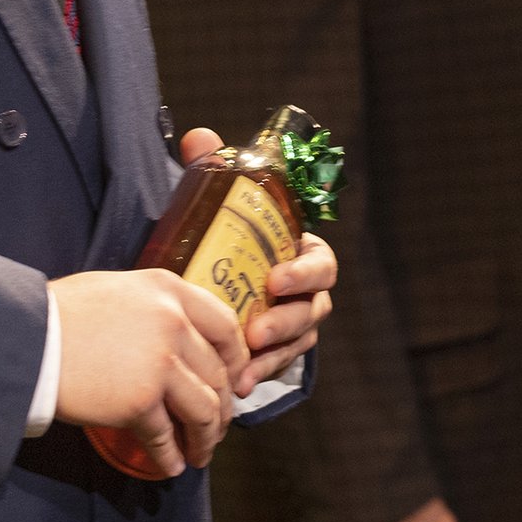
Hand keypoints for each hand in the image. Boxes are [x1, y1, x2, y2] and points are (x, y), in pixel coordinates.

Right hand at [49, 268, 239, 477]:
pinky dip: (172, 455)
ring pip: (203, 409)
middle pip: (217, 373)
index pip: (225, 326)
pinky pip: (167, 435)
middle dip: (222, 407)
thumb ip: (155, 307)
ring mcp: (160, 362)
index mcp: (170, 290)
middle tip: (217, 426)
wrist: (23, 337)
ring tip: (201, 453)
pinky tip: (172, 466)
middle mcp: (174, 322)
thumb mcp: (118, 290)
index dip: (236, 359)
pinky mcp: (140, 400)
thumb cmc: (61, 314)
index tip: (234, 381)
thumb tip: (178, 336)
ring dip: (206, 437)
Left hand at [178, 129, 337, 398]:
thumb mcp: (212, 203)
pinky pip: (278, 366)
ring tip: (244, 362)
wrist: (200, 280)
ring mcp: (293, 325)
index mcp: (301, 253)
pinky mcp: (276, 353)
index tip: (276, 278)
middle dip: (288, 319)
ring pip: (300, 341)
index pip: (323, 262)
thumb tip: (199, 138)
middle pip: (315, 308)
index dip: (305, 271)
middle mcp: (306, 291)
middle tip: (256, 328)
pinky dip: (260, 374)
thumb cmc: (216, 235)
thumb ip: (210, 169)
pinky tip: (238, 384)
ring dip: (275, 353)